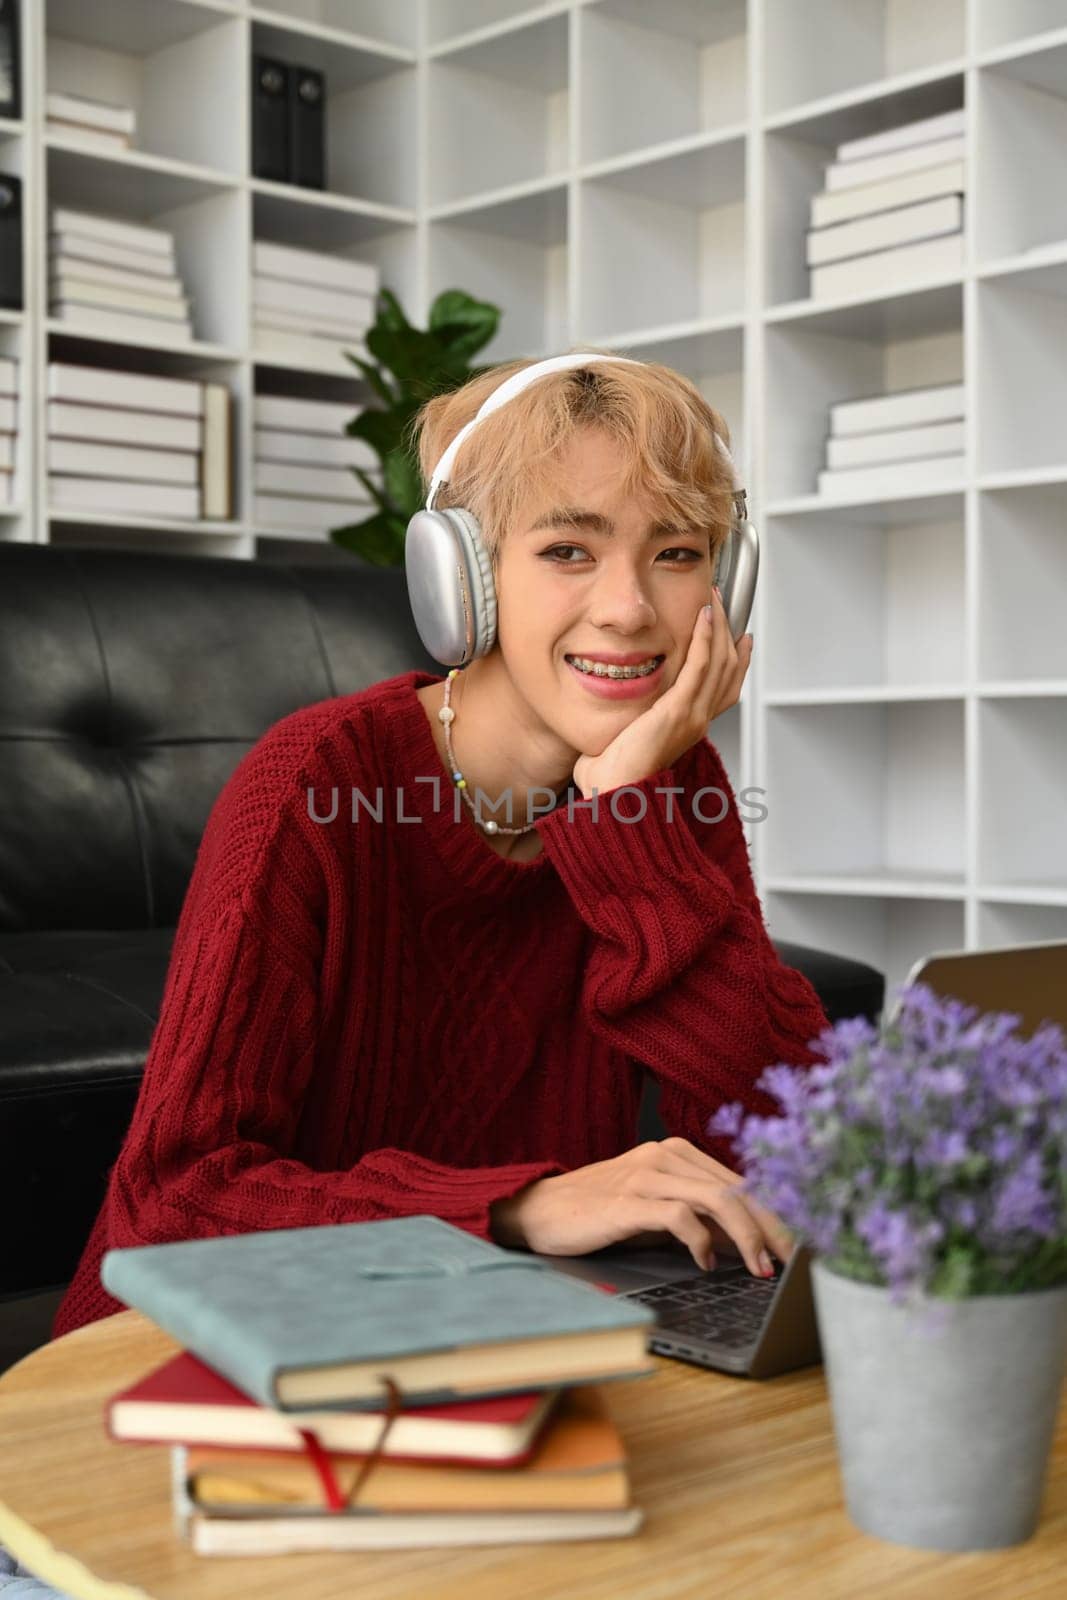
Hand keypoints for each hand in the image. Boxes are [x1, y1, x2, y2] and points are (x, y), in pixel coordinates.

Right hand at [489, 1137, 793, 1276]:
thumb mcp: (656, 1211)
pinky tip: (704, 1263)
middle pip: (737, 1188)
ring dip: (746, 1236)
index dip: (774, 1213)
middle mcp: (667, 1156)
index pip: (741, 1181)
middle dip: (772, 1227)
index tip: (797, 1245)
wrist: (540, 1210)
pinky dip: (699, 1241)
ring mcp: (647, 1175)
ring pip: (716, 1199)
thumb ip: (697, 1217)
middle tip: (792, 1261)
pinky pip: (678, 1215)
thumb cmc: (599, 1212)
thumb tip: (745, 1244)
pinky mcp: (627, 1200)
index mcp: (678, 1153)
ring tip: (760, 1268)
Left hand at [572, 588, 752, 799]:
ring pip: (720, 662)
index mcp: (690, 727)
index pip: (726, 687)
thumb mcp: (632, 735)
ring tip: (713, 600)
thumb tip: (624, 703)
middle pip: (730, 669)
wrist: (613, 793)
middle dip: (729, 631)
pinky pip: (701, 667)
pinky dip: (706, 639)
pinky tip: (704, 617)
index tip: (741, 636)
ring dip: (718, 626)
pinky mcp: (679, 712)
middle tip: (722, 604)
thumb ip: (637, 716)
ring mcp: (693, 717)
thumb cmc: (613, 774)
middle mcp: (698, 721)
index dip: (739, 660)